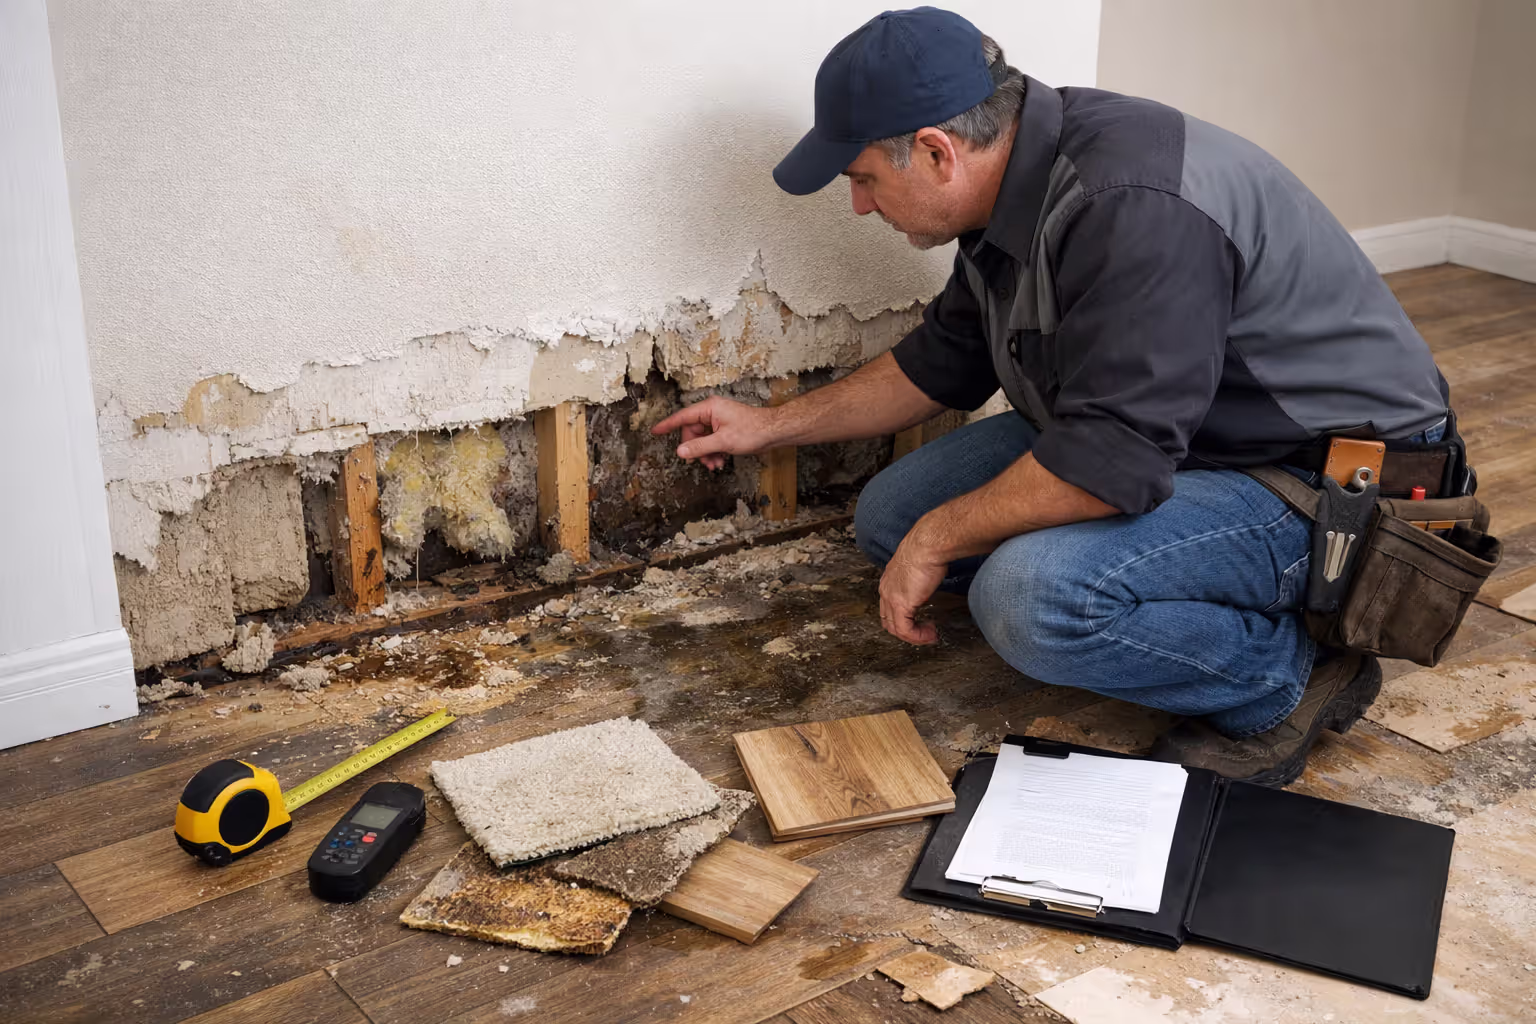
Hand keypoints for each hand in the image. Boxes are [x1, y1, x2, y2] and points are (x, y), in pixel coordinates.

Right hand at [651, 396, 777, 470]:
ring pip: (702, 439)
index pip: (682, 417)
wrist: (773, 432)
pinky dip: (713, 452)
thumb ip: (699, 447)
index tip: (654, 431)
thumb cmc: (752, 431)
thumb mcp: (723, 442)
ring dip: (706, 454)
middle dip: (696, 449)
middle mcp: (712, 412)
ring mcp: (718, 420)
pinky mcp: (725, 428)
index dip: (667, 425)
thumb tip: (681, 452)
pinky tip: (720, 461)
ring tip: (715, 465)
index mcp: (709, 408)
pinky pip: (711, 441)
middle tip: (701, 462)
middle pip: (692, 432)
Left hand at [879, 534, 945, 644]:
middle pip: (888, 621)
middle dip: (906, 631)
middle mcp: (886, 590)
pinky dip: (918, 636)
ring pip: (895, 629)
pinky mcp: (901, 605)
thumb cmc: (928, 548)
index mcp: (889, 580)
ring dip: (913, 636)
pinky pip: (905, 630)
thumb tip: (927, 583)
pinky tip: (930, 633)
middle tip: (924, 632)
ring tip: (930, 634)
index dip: (902, 618)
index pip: (888, 607)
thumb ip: (918, 577)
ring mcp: (891, 598)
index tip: (920, 620)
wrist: (928, 544)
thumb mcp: (919, 565)